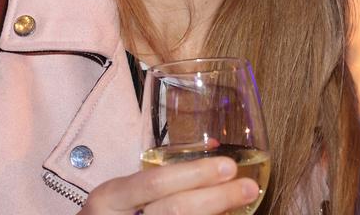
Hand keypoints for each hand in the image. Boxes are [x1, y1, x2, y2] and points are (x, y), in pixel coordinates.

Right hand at [77, 155, 259, 214]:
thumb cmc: (113, 213)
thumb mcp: (123, 193)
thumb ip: (158, 176)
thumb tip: (214, 150)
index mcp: (111, 197)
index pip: (156, 183)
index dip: (195, 174)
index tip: (229, 166)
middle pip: (176, 210)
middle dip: (216, 198)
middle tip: (248, 187)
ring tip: (243, 205)